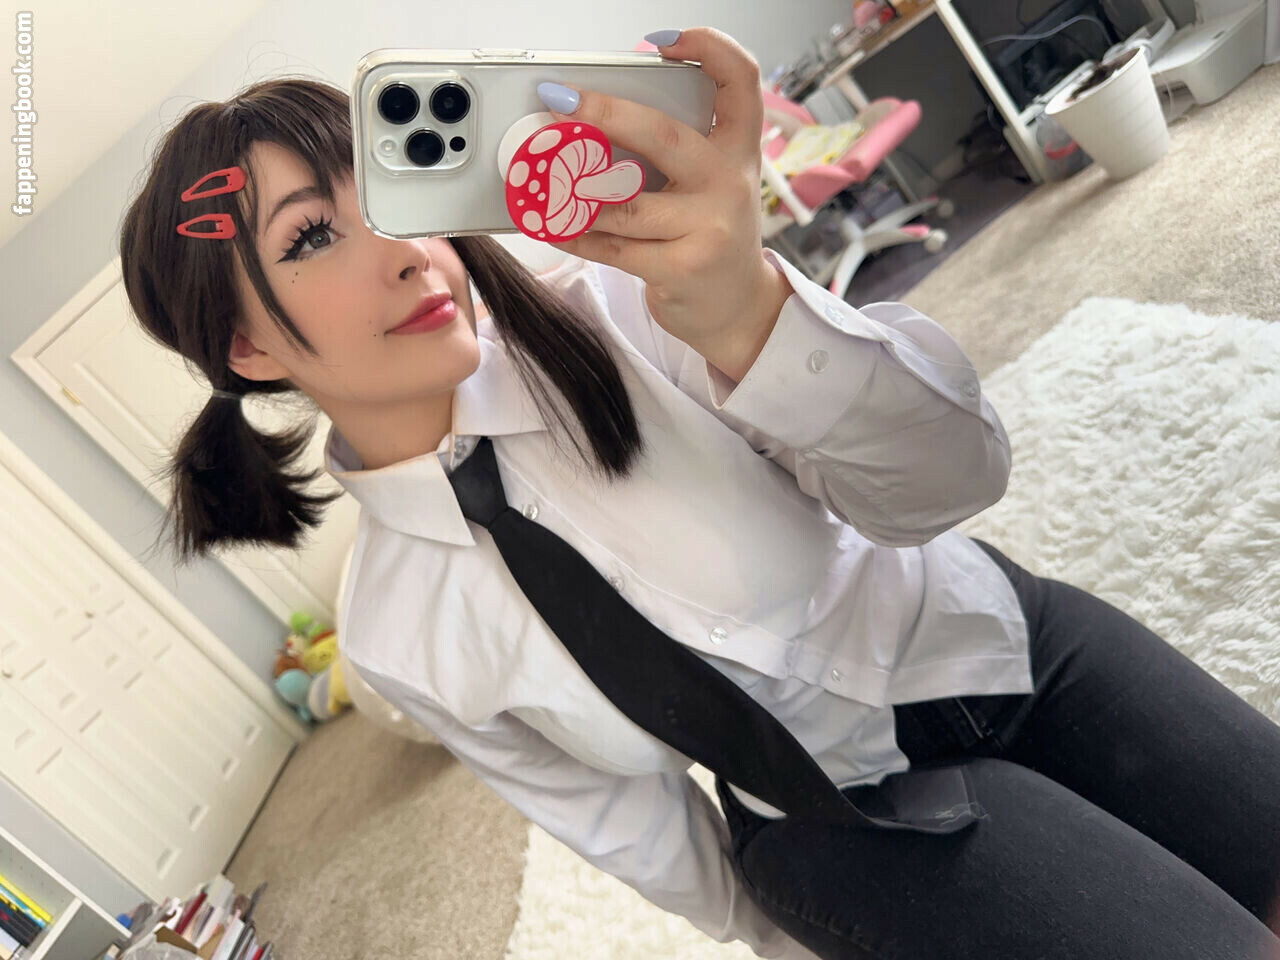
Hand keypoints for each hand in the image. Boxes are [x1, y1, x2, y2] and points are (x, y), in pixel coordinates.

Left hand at [538, 27, 789, 372]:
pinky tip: (551, 222)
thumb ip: (672, 150)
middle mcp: (729, 183)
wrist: (737, 309)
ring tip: (541, 177)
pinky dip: (574, 233)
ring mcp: (707, 228)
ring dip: (574, 191)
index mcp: (738, 150)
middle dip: (605, 114)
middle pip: (665, 135)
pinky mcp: (680, 268)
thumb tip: (592, 120)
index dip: (710, 49)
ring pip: (624, 203)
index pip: (740, 81)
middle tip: (561, 100)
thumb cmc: (709, 235)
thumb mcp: (709, 184)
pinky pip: (612, 246)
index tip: (664, 43)